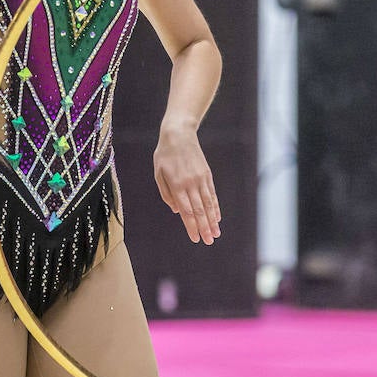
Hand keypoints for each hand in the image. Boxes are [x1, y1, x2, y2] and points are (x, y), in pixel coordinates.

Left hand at [153, 123, 220, 243]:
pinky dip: (215, 207)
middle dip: (204, 228)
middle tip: (208, 241)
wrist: (179, 135)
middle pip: (199, 210)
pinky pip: (212, 194)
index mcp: (177, 185)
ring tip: (216, 234)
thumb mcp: (158, 174)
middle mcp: (190, 184)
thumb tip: (177, 211)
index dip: (191, 226)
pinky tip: (217, 217)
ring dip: (212, 221)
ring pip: (208, 204)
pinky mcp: (207, 175)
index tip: (195, 238)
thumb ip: (167, 194)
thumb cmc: (164, 156)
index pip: (186, 211)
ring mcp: (200, 179)